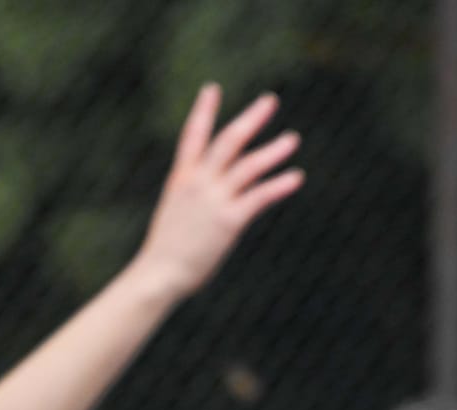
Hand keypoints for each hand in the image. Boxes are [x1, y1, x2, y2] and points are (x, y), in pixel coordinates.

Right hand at [134, 85, 302, 299]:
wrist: (159, 273)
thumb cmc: (168, 251)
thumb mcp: (179, 214)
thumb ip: (202, 197)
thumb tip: (230, 190)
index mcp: (181, 178)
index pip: (193, 135)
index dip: (203, 111)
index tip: (212, 88)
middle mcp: (198, 183)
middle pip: (228, 141)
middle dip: (251, 119)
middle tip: (270, 101)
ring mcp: (213, 200)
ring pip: (248, 165)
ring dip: (273, 150)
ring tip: (293, 139)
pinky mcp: (229, 221)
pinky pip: (259, 196)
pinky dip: (279, 185)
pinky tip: (296, 177)